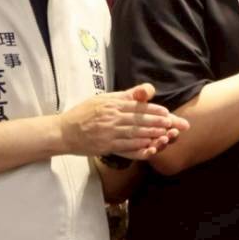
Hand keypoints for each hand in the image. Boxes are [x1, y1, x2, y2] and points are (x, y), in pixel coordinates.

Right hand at [58, 83, 187, 158]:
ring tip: (166, 136)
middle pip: (140, 120)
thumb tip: (147, 90)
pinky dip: (138, 148)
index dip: (154, 111)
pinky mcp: (105, 146)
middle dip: (159, 123)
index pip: (138, 107)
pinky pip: (125, 148)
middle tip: (175, 125)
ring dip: (152, 135)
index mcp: (113, 103)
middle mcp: (112, 116)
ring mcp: (108, 132)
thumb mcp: (104, 98)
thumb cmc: (85, 113)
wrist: (64, 131)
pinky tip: (149, 149)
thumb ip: (127, 95)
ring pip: (135, 134)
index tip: (167, 113)